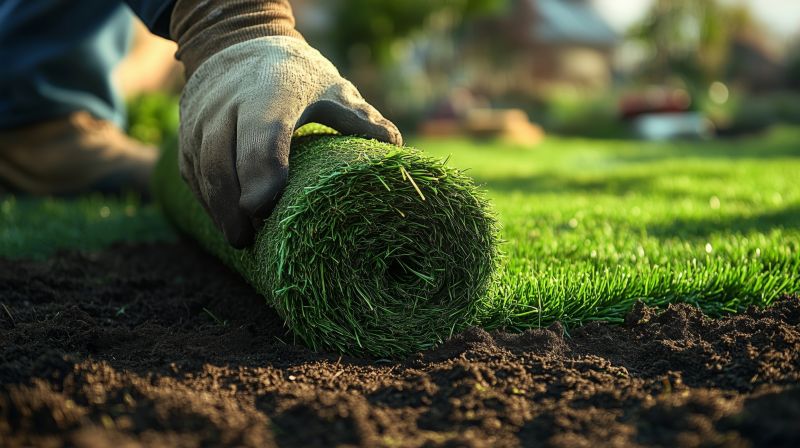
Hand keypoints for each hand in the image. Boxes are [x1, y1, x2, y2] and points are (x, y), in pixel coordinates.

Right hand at [178, 36, 401, 247]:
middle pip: (220, 157)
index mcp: (272, 90)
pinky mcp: (187, 137)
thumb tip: (394, 149)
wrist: (237, 47)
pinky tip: (229, 225)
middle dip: (232, 203)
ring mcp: (202, 120)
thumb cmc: (295, 78)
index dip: (261, 168)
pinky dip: (208, 203)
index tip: (263, 206)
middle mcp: (229, 103)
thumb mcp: (332, 89)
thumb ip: (360, 118)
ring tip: (241, 239)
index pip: (261, 130)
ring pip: (201, 170)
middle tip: (251, 239)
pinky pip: (192, 175)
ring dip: (218, 210)